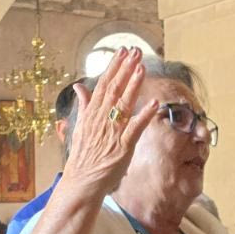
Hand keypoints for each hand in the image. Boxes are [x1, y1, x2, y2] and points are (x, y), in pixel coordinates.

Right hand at [59, 47, 156, 196]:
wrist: (81, 182)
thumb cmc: (83, 157)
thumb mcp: (80, 127)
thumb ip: (84, 105)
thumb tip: (79, 86)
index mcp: (91, 113)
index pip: (103, 84)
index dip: (114, 67)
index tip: (122, 51)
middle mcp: (101, 119)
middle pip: (113, 89)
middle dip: (125, 69)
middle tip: (134, 51)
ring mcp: (112, 132)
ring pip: (123, 104)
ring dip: (133, 85)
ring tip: (141, 67)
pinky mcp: (123, 147)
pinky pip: (135, 128)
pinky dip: (144, 114)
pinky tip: (154, 102)